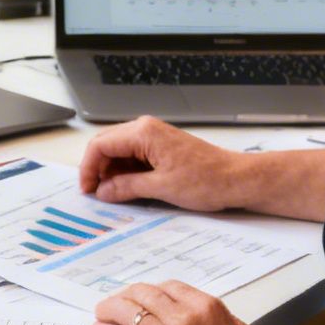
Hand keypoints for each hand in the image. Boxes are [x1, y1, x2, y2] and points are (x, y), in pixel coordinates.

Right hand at [79, 116, 245, 210]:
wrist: (236, 179)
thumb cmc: (206, 180)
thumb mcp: (160, 188)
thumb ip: (126, 187)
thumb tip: (104, 191)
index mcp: (144, 133)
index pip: (101, 145)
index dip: (88, 168)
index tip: (88, 190)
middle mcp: (146, 129)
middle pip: (107, 145)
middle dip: (97, 169)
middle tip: (96, 194)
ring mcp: (155, 137)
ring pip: (120, 151)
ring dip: (112, 172)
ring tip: (112, 195)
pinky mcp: (162, 147)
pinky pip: (135, 156)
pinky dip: (127, 172)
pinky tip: (128, 189)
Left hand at [93, 281, 276, 324]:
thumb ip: (222, 322)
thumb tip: (204, 318)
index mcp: (209, 308)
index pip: (169, 288)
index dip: (150, 292)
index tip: (141, 298)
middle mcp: (186, 318)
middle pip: (144, 295)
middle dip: (125, 297)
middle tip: (115, 305)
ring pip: (127, 313)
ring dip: (110, 311)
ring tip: (101, 315)